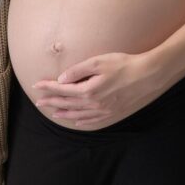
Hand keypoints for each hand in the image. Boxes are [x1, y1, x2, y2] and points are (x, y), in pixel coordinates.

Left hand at [31, 52, 161, 128]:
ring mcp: (104, 111)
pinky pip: (93, 122)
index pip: (63, 90)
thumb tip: (61, 79)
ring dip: (64, 113)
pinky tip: (77, 122)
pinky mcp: (113, 113)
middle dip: (52, 101)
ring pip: (78, 115)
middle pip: (68, 103)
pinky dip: (82, 122)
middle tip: (39, 102)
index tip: (36, 86)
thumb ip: (78, 70)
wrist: (148, 75)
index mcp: (88, 90)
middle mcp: (94, 104)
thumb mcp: (99, 62)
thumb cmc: (124, 64)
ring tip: (53, 112)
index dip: (48, 88)